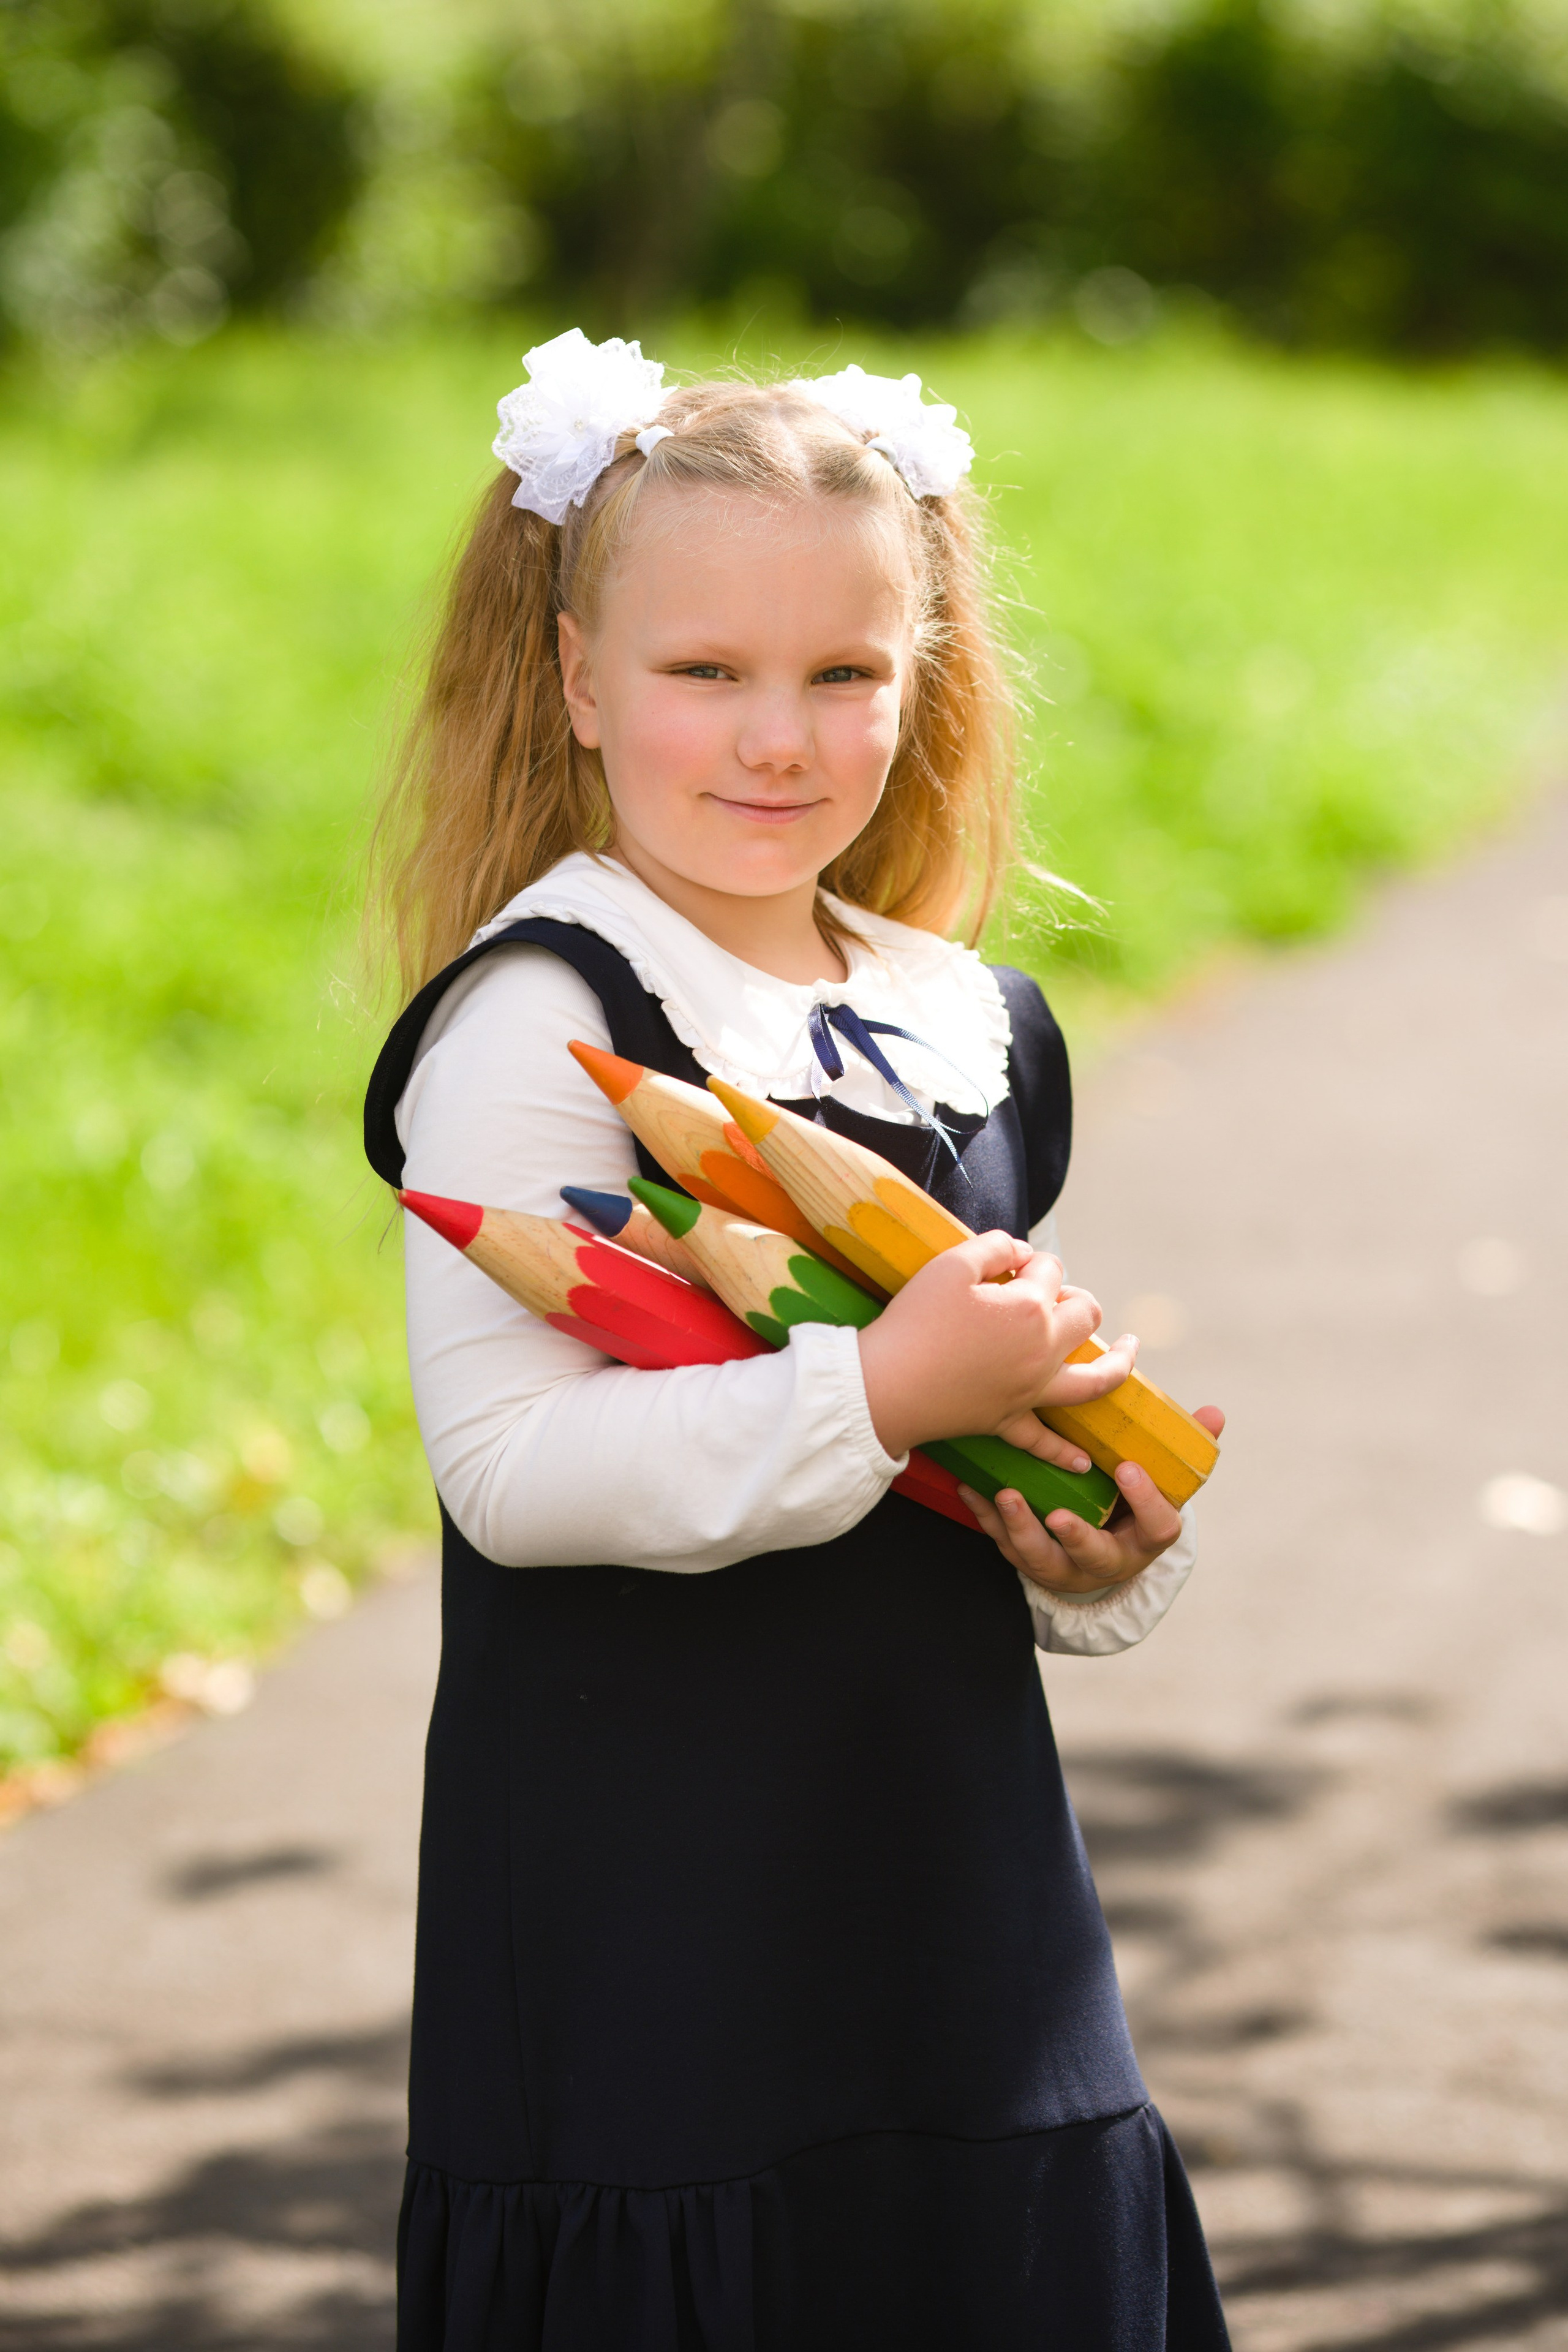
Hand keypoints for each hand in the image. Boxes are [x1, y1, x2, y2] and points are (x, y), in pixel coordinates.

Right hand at [857, 1230, 1136, 1464]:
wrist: (884, 1387)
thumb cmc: (914, 1323)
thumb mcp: (949, 1265)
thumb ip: (993, 1246)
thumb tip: (1022, 1252)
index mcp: (1029, 1308)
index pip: (1050, 1271)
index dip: (1030, 1260)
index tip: (1007, 1264)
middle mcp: (1041, 1350)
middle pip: (1084, 1315)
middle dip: (1075, 1296)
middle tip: (1056, 1295)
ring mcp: (1030, 1390)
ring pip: (1092, 1381)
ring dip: (1118, 1364)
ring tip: (1129, 1350)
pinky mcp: (1007, 1420)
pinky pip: (1043, 1440)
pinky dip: (1064, 1452)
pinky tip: (1081, 1461)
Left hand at [959, 1407, 1224, 1594]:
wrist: (1099, 1551)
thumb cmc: (1131, 1504)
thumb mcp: (1160, 1484)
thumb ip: (1181, 1452)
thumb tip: (1213, 1414)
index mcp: (1146, 1538)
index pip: (1158, 1527)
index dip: (1146, 1501)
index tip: (1128, 1468)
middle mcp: (1107, 1559)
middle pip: (1096, 1556)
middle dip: (1078, 1537)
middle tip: (1059, 1514)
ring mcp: (1065, 1566)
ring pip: (1041, 1559)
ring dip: (1022, 1528)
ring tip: (1007, 1496)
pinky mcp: (1029, 1562)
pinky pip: (1004, 1545)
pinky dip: (987, 1518)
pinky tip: (972, 1488)